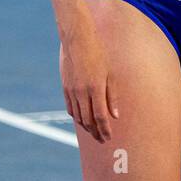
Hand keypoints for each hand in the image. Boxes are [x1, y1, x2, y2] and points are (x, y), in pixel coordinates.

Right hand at [59, 18, 119, 143]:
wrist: (77, 40)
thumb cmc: (98, 54)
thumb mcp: (110, 74)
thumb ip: (112, 96)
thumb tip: (115, 115)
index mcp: (96, 88)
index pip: (100, 116)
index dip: (105, 129)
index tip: (109, 137)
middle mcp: (82, 92)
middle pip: (88, 120)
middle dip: (96, 133)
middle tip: (102, 140)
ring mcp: (71, 90)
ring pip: (78, 116)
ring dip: (86, 127)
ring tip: (94, 133)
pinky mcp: (65, 87)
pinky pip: (70, 108)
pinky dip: (76, 117)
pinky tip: (82, 121)